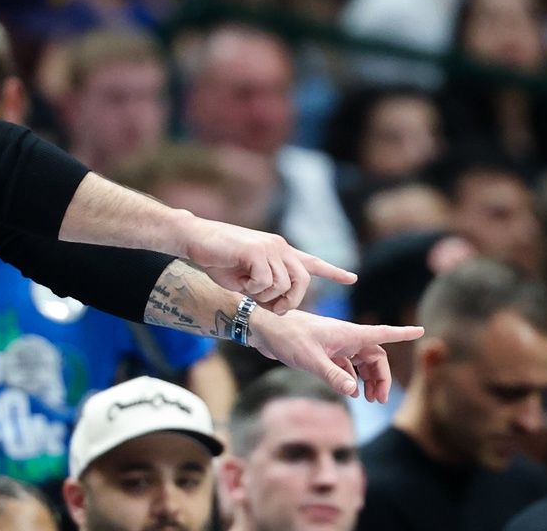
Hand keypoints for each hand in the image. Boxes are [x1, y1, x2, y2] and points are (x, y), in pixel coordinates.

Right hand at [178, 216, 355, 313]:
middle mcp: (279, 247)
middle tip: (273, 308)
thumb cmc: (216, 258)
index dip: (333, 272)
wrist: (194, 238)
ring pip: (282, 285)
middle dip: (290, 301)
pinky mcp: (257, 250)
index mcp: (279, 252)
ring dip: (264, 296)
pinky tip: (239, 281)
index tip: (352, 278)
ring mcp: (269, 247)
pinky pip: (265, 281)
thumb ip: (264, 285)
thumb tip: (276, 304)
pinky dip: (252, 289)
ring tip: (246, 288)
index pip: (311, 262)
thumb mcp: (245, 276)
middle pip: (302, 281)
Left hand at [249, 307, 423, 400]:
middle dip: (381, 377)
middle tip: (379, 400)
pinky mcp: (323, 351)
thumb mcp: (311, 359)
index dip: (402, 333)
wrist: (264, 329)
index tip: (420, 331)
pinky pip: (345, 366)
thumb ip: (333, 375)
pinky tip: (349, 391)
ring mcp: (334, 344)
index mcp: (348, 334)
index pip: (382, 334)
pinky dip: (351, 378)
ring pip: (360, 362)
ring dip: (367, 379)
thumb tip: (354, 391)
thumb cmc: (287, 338)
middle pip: (374, 357)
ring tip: (368, 399)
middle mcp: (344, 337)